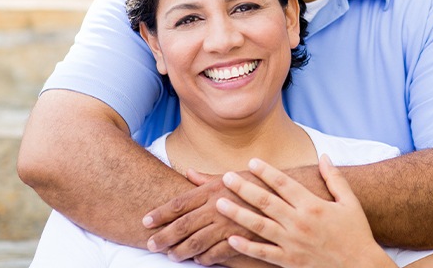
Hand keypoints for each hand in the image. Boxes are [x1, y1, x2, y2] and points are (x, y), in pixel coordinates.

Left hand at [143, 170, 266, 265]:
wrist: (286, 193)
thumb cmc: (256, 182)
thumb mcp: (230, 176)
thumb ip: (206, 179)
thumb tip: (188, 172)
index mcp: (213, 189)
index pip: (180, 203)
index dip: (161, 213)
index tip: (146, 220)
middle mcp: (218, 206)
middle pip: (184, 224)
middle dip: (164, 235)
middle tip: (150, 244)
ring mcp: (229, 224)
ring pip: (197, 242)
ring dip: (181, 250)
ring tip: (170, 255)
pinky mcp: (242, 238)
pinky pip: (218, 253)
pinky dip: (206, 258)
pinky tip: (199, 261)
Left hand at [216, 155, 396, 267]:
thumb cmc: (356, 233)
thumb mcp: (349, 202)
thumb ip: (335, 178)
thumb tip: (324, 155)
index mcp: (312, 206)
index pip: (284, 184)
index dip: (266, 172)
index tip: (252, 161)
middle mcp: (299, 223)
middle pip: (266, 202)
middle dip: (244, 188)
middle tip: (226, 177)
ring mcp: (292, 244)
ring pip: (259, 226)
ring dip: (237, 214)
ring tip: (219, 204)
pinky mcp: (290, 262)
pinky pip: (264, 254)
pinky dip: (246, 248)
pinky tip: (230, 239)